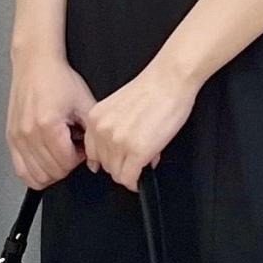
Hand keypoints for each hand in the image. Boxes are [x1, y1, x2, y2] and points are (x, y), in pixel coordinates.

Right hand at [6, 49, 95, 189]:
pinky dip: (34, 173)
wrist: (35, 64)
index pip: (66, 162)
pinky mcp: (11, 138)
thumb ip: (93, 134)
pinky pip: (20, 171)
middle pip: (52, 171)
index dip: (79, 158)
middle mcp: (29, 132)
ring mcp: (17, 137)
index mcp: (48, 124)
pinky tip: (45, 161)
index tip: (80, 146)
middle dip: (67, 164)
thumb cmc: (58, 79)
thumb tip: (96, 160)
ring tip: (58, 153)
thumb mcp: (84, 103)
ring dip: (52, 170)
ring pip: (36, 176)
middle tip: (71, 148)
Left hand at [77, 53, 198, 191]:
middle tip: (137, 158)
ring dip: (131, 172)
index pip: (92, 152)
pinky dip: (136, 182)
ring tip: (146, 159)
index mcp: (96, 118)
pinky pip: (130, 179)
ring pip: (117, 174)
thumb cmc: (152, 89)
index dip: (107, 160)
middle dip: (122, 165)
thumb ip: (112, 128)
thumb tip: (118, 151)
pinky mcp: (137, 151)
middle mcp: (102, 131)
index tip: (115, 162)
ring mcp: (118, 142)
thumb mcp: (119, 107)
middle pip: (105, 165)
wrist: (169, 80)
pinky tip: (144, 174)